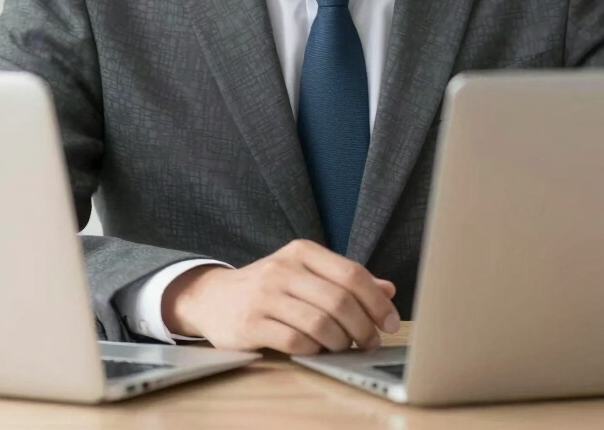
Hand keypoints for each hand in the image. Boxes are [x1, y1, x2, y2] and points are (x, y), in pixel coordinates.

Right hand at [161, 239, 399, 353]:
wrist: (213, 297)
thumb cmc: (269, 287)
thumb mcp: (305, 273)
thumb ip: (344, 279)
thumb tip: (388, 289)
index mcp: (301, 251)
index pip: (351, 273)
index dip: (377, 301)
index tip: (390, 322)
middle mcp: (283, 268)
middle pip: (339, 300)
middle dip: (364, 327)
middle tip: (371, 341)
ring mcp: (265, 296)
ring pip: (320, 323)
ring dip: (341, 342)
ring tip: (345, 347)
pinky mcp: (251, 323)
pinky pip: (296, 342)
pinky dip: (314, 350)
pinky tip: (317, 350)